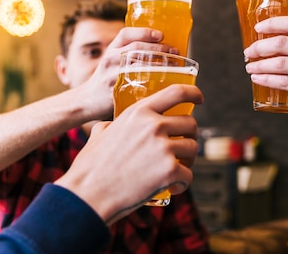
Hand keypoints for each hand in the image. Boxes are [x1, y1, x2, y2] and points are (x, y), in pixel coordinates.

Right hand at [55, 84, 202, 224]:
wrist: (88, 195)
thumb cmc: (90, 167)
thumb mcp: (99, 134)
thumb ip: (110, 126)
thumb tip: (110, 127)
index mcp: (139, 112)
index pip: (176, 92)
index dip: (193, 93)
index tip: (199, 98)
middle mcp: (154, 125)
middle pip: (190, 123)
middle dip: (190, 136)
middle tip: (182, 148)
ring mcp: (163, 147)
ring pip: (193, 149)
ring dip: (188, 160)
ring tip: (176, 170)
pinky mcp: (169, 170)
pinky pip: (189, 175)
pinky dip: (183, 184)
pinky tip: (172, 188)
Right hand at [77, 27, 179, 121]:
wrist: (87, 100)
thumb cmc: (106, 78)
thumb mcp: (113, 60)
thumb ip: (131, 53)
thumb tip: (164, 49)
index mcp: (111, 49)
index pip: (126, 34)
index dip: (144, 32)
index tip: (161, 34)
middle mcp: (110, 59)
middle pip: (137, 49)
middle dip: (159, 49)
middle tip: (175, 52)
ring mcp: (112, 75)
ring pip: (139, 66)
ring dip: (160, 64)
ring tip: (175, 65)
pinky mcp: (116, 91)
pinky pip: (137, 85)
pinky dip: (153, 82)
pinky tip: (165, 82)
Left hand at [243, 16, 287, 144]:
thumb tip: (274, 40)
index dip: (273, 23)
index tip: (257, 28)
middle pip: (283, 44)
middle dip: (260, 47)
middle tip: (248, 52)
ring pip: (281, 64)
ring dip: (260, 65)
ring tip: (249, 67)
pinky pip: (285, 83)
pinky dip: (267, 80)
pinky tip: (258, 78)